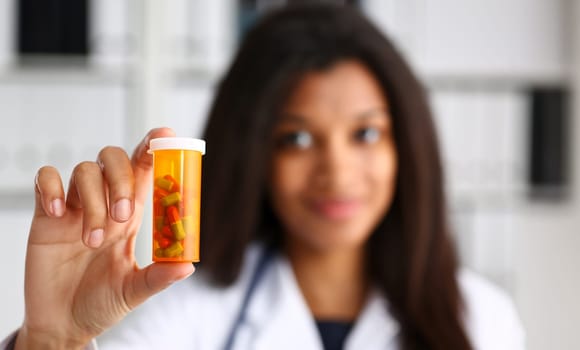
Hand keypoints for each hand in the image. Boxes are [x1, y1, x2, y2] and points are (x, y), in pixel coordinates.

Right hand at [15, 128, 194, 349]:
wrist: (63, 322)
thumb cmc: (101, 302)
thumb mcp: (134, 291)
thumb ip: (159, 277)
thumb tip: (188, 265)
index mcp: (132, 215)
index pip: (144, 171)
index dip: (153, 149)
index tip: (165, 135)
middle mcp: (105, 203)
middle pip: (114, 160)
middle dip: (122, 180)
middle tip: (122, 216)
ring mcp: (76, 206)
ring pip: (84, 171)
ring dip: (93, 202)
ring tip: (90, 241)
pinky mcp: (47, 215)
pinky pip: (45, 178)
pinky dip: (51, 189)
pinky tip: (58, 215)